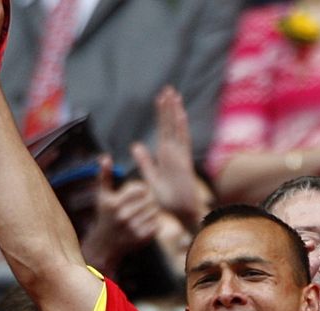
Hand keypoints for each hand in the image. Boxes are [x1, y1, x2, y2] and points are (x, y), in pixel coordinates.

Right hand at [80, 155, 159, 273]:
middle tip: (145, 204)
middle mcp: (123, 216)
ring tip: (145, 213)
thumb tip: (105, 157)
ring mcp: (132, 229)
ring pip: (155, 212)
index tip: (139, 193)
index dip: (143, 189)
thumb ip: (104, 176)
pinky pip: (157, 225)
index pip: (141, 189)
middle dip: (149, 200)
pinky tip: (145, 224)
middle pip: (150, 200)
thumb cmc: (105, 215)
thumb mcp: (102, 196)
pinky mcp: (141, 239)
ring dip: (153, 211)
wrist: (104, 244)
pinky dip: (154, 223)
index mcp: (114, 204)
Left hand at [131, 86, 200, 228]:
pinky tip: (179, 114)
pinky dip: (181, 128)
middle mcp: (174, 152)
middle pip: (171, 125)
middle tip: (168, 89)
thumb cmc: (168, 199)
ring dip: (175, 112)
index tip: (160, 99)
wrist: (182, 213)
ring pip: (177, 129)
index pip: (163, 130)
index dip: (162, 115)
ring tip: (173, 95)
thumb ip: (145, 161)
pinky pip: (183, 141)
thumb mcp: (151, 177)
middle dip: (169, 107)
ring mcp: (180, 156)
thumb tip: (135, 145)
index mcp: (166, 155)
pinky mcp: (184, 162)